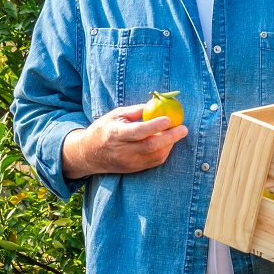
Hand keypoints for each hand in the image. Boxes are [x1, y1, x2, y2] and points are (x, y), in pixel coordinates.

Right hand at [61, 103, 188, 179]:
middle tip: (183, 129)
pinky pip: (154, 162)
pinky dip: (164, 152)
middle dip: (170, 137)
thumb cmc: (104, 129)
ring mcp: (129, 162)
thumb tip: (156, 104)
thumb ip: (136, 111)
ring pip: (155, 156)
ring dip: (169, 145)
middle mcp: (122, 151)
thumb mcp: (115, 115)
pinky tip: (168, 142)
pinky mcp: (133, 169)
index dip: (155, 126)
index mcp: (115, 134)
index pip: (138, 132)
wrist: (89, 154)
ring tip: (177, 133)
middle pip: (150, 146)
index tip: (169, 119)